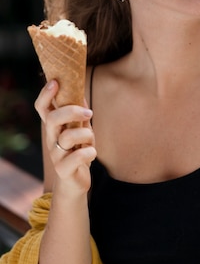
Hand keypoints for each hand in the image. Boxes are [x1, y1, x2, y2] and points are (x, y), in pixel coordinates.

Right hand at [35, 79, 95, 197]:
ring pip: (67, 137)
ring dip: (86, 135)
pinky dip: (89, 152)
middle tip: (88, 113)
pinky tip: (92, 154)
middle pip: (52, 119)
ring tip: (91, 141)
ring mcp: (56, 154)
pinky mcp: (63, 169)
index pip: (42, 108)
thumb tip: (81, 94)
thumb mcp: (80, 131)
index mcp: (54, 128)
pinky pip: (78, 156)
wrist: (75, 182)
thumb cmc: (78, 152)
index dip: (45, 94)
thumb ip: (80, 116)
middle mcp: (51, 139)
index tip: (56, 82)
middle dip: (71, 111)